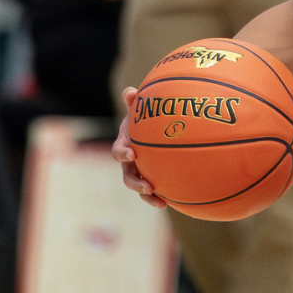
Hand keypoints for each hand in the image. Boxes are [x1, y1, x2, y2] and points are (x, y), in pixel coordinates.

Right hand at [112, 87, 166, 208]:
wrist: (150, 129)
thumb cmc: (145, 117)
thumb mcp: (139, 108)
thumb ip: (134, 100)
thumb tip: (131, 91)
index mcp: (125, 144)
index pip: (119, 150)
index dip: (122, 152)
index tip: (131, 153)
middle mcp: (129, 162)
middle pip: (127, 176)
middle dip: (136, 183)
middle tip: (148, 186)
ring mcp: (139, 171)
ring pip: (139, 187)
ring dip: (147, 196)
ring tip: (160, 201)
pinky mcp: (151, 176)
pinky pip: (154, 189)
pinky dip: (161, 196)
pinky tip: (173, 201)